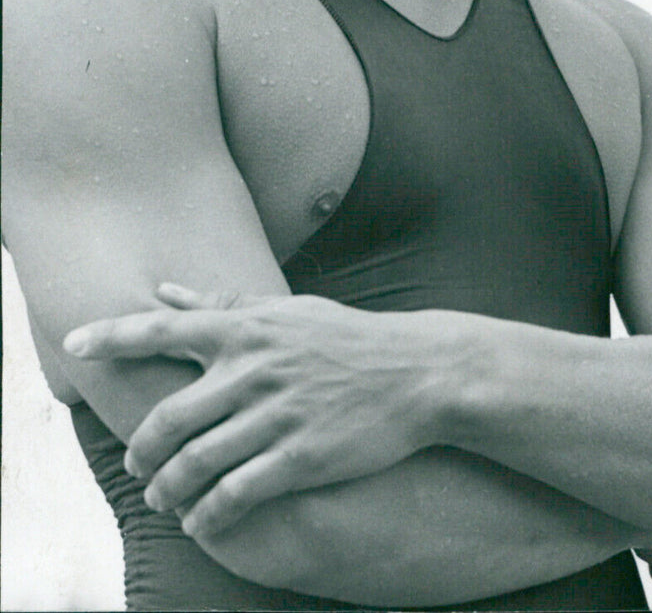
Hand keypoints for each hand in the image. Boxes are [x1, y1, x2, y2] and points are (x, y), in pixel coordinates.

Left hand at [64, 284, 448, 536]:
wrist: (417, 372)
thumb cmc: (345, 339)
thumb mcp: (286, 311)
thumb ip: (221, 302)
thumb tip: (163, 289)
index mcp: (246, 328)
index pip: (163, 327)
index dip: (112, 335)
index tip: (75, 343)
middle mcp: (253, 368)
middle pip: (167, 418)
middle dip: (140, 451)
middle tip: (137, 466)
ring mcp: (277, 414)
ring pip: (195, 463)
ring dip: (168, 490)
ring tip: (164, 499)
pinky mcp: (301, 456)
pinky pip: (235, 494)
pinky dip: (208, 514)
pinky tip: (202, 521)